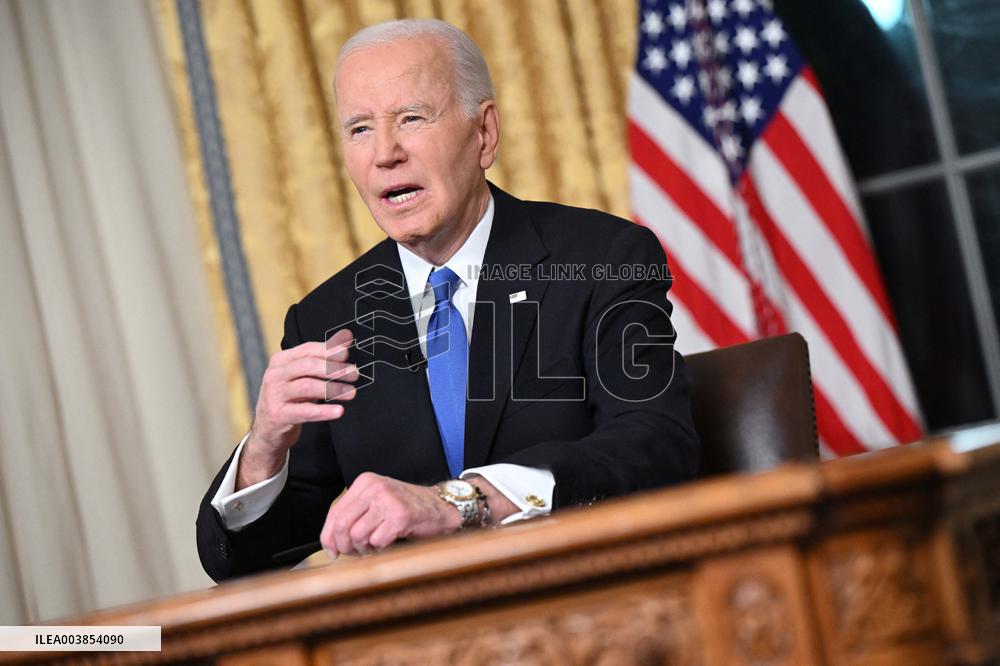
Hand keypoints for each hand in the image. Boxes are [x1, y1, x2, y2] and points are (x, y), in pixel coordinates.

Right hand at [237, 329, 357, 488]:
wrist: (268, 429)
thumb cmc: (290, 398)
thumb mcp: (303, 376)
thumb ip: (323, 356)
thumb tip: (346, 337)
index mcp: (281, 361)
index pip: (307, 350)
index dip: (329, 350)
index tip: (347, 353)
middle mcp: (275, 375)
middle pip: (308, 366)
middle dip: (334, 368)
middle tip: (354, 374)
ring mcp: (274, 395)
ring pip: (307, 387)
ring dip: (333, 388)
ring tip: (351, 392)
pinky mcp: (278, 415)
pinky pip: (304, 412)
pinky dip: (324, 411)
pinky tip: (339, 411)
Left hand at [320, 473, 461, 556]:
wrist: (441, 507)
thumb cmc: (407, 509)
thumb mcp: (376, 505)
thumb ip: (352, 518)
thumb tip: (330, 545)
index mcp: (365, 482)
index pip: (334, 512)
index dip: (329, 537)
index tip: (332, 551)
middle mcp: (374, 488)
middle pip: (342, 526)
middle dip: (346, 546)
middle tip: (357, 552)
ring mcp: (387, 500)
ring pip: (357, 536)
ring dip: (365, 549)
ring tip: (376, 545)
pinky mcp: (400, 515)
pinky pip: (377, 542)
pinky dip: (381, 548)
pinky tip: (389, 542)